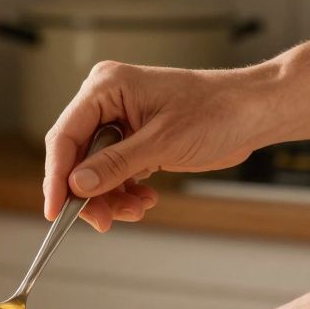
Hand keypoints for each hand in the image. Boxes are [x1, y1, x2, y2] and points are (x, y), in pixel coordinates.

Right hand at [43, 61, 276, 230]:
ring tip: (135, 210)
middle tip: (103, 220)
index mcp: (106, 87)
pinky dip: (125, 192)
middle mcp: (107, 101)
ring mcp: (119, 120)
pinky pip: (114, 172)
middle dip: (90, 193)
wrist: (253, 112)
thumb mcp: (162, 143)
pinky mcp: (133, 138)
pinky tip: (144, 200)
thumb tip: (76, 185)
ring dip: (110, 197)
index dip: (57, 177)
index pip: (65, 136)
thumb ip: (115, 165)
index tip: (56, 211)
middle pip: (77, 157)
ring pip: (94, 170)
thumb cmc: (217, 111)